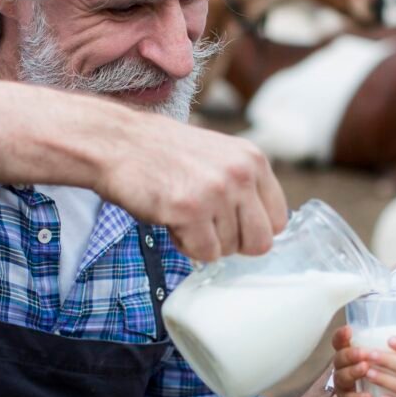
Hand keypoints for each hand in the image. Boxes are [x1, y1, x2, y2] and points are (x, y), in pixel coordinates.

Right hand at [98, 115, 287, 261]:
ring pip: (229, 250)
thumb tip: (261, 230)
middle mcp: (241, 175)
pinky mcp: (189, 211)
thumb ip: (243, 186)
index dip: (253, 229)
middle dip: (233, 244)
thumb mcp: (217, 158)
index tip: (231, 224)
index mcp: (253, 160)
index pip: (279, 219)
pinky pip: (204, 254)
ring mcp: (216, 192)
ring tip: (182, 213)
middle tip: (207, 228)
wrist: (116, 142)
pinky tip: (171, 220)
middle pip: (260, 242)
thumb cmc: (163, 154)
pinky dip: (186, 246)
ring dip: (204, 241)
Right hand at [331, 325, 376, 396]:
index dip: (341, 335)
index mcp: (348, 355)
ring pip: (342, 377)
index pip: (339, 342)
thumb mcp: (370, 363)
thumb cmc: (368, 380)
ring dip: (353, 372)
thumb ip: (379, 350)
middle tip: (363, 353)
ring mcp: (342, 385)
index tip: (349, 329)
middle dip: (350, 354)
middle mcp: (342, 368)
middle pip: (340, 358)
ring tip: (365, 369)